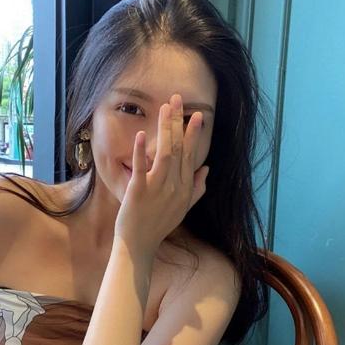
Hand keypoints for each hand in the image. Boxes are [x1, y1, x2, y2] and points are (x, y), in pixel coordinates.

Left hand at [114, 93, 208, 252]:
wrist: (139, 245)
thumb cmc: (159, 225)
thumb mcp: (183, 208)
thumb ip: (197, 188)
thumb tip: (206, 168)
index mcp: (185, 188)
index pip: (191, 155)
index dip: (194, 133)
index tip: (197, 115)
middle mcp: (175, 186)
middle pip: (179, 148)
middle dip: (179, 122)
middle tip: (177, 99)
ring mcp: (157, 188)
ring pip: (165, 153)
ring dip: (165, 128)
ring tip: (164, 108)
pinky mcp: (138, 192)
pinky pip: (140, 168)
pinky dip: (141, 151)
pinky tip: (141, 134)